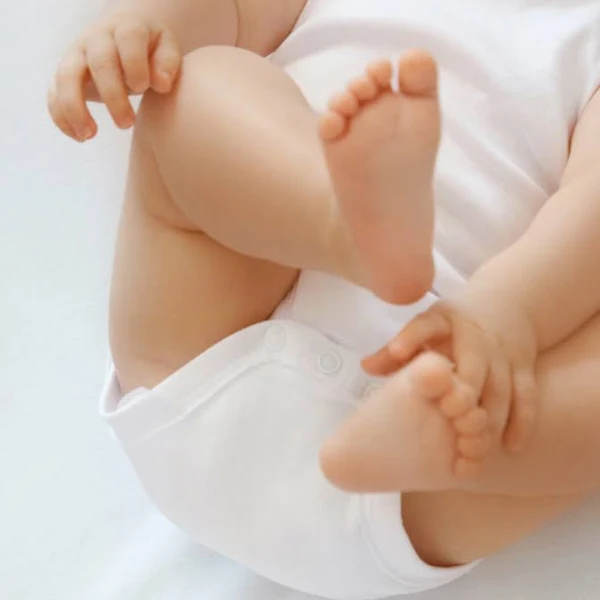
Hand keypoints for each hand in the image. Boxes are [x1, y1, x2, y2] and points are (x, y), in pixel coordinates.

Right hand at [48, 12, 180, 140]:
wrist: (126, 35)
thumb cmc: (151, 49)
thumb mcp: (166, 48)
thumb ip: (167, 62)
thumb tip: (161, 84)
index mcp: (126, 29)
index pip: (128, 40)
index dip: (134, 64)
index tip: (143, 87)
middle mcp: (97, 38)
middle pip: (99, 63)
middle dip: (112, 95)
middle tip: (126, 124)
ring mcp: (77, 55)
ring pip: (66, 77)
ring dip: (74, 108)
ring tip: (89, 136)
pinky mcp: (65, 75)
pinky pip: (54, 94)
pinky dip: (61, 117)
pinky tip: (80, 137)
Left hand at [363, 295, 538, 451]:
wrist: (509, 303)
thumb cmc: (456, 323)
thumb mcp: (427, 326)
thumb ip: (397, 350)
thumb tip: (366, 368)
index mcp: (445, 321)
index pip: (426, 327)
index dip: (411, 339)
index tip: (398, 353)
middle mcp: (476, 337)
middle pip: (473, 368)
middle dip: (464, 397)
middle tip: (452, 423)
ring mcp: (504, 354)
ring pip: (501, 389)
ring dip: (490, 420)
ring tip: (474, 448)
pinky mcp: (524, 368)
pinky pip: (526, 397)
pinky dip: (521, 423)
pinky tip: (509, 447)